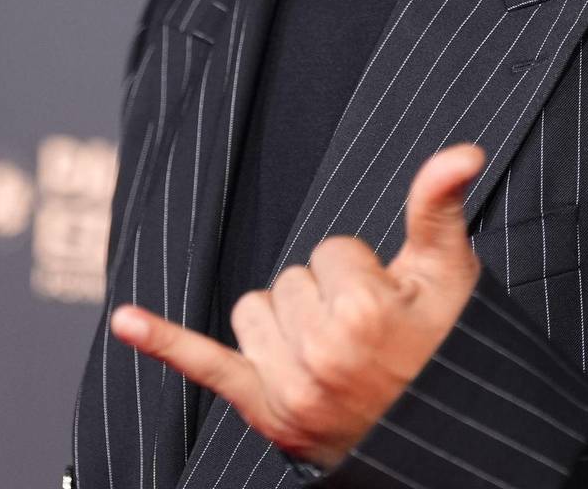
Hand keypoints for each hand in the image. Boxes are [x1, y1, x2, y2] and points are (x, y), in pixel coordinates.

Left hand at [109, 141, 486, 468]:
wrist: (440, 437)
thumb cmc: (448, 349)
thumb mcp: (450, 272)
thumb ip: (440, 204)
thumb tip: (461, 150)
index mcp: (365, 309)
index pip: (333, 250)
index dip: (362, 270)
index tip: (389, 304)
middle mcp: (321, 352)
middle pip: (292, 279)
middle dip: (327, 296)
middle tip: (367, 335)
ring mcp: (288, 388)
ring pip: (255, 310)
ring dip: (287, 322)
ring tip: (333, 353)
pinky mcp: (264, 412)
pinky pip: (206, 367)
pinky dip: (164, 342)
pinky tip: (125, 319)